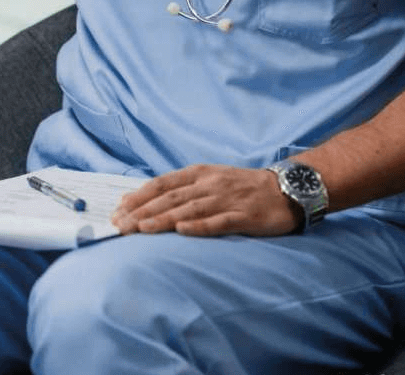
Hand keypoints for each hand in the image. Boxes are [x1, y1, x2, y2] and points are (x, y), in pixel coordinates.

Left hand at [112, 164, 299, 236]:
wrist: (286, 188)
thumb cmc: (241, 186)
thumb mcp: (209, 179)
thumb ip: (182, 189)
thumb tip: (147, 200)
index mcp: (198, 173)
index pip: (162, 184)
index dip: (139, 196)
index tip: (118, 209)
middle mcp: (209, 184)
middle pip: (170, 198)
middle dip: (142, 212)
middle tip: (120, 225)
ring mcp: (227, 199)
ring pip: (189, 209)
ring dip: (163, 219)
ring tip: (141, 228)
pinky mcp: (245, 216)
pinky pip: (219, 222)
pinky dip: (199, 226)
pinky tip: (183, 231)